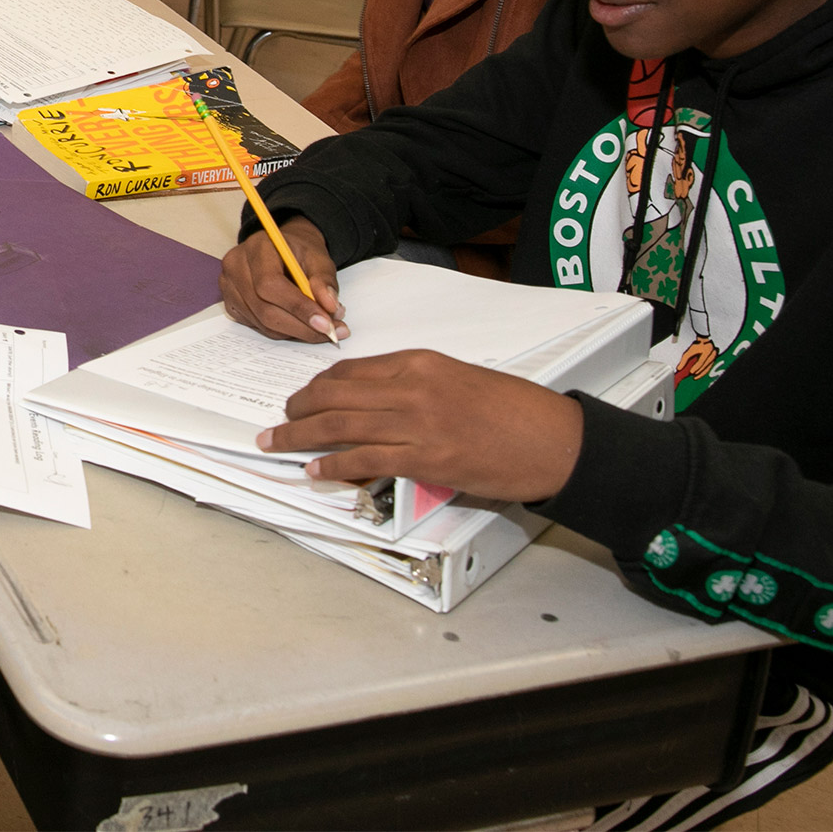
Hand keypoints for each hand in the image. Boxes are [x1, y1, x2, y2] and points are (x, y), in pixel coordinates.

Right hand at [221, 218, 344, 342]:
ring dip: (295, 332)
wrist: (282, 249)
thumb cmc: (299, 251)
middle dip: (301, 326)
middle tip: (331, 332)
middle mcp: (236, 266)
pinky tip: (301, 325)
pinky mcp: (231, 304)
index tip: (326, 323)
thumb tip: (331, 308)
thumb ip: (325, 281)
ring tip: (322, 330)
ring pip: (262, 322)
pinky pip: (259, 326)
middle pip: (264, 308)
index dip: (298, 307)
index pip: (271, 283)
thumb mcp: (319, 258)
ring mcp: (229, 287)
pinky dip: (284, 331)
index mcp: (256, 247)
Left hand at [257, 351, 585, 501]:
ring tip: (278, 442)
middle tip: (280, 418)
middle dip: (299, 407)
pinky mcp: (426, 459)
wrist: (554, 439)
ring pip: (340, 425)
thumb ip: (418, 387)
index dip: (319, 384)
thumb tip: (379, 405)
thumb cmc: (515, 412)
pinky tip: (315, 468)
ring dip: (300, 435)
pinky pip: (365, 459)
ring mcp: (417, 423)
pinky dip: (334, 464)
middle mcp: (413, 387)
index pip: (352, 369)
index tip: (305, 395)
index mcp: (421, 363)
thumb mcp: (460, 380)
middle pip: (335, 394)